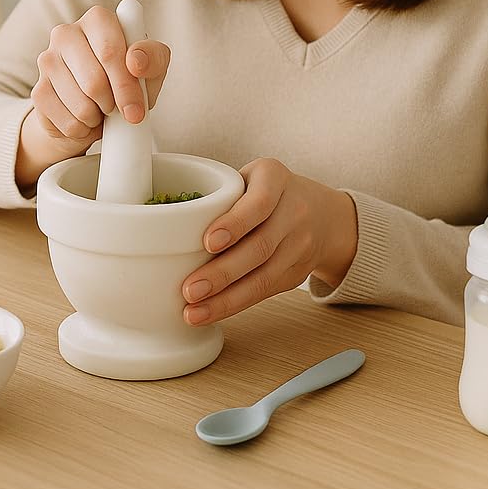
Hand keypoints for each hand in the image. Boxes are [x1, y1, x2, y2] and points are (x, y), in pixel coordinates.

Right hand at [16, 5, 171, 186]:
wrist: (97, 102)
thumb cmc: (127, 77)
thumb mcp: (151, 66)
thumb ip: (153, 59)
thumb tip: (136, 62)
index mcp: (97, 19)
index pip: (109, 52)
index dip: (126, 86)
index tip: (136, 108)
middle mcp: (66, 34)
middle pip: (93, 81)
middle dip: (113, 104)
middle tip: (120, 109)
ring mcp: (47, 61)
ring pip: (80, 105)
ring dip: (99, 117)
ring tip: (102, 109)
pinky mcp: (38, 91)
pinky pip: (68, 122)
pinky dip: (84, 129)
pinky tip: (86, 118)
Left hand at [180, 157, 358, 325]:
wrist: (322, 214)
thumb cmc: (267, 191)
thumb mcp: (249, 176)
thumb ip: (219, 192)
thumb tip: (165, 222)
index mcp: (275, 177)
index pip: (259, 202)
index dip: (235, 224)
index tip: (208, 242)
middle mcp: (294, 210)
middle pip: (260, 246)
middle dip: (223, 272)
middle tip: (189, 290)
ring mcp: (301, 244)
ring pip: (264, 276)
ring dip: (226, 299)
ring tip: (194, 311)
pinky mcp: (298, 272)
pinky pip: (266, 291)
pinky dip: (237, 304)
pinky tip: (212, 312)